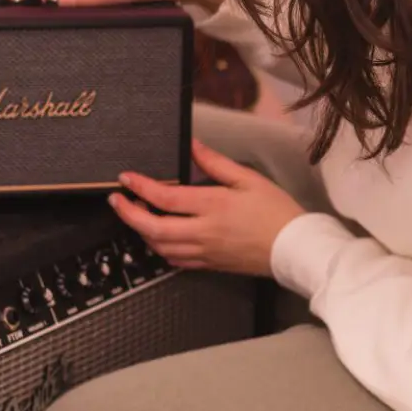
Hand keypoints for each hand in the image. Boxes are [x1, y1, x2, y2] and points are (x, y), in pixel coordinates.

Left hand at [109, 140, 306, 275]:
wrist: (294, 247)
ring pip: (160, 247)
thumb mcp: (248, 179)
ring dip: (142, 232)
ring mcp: (205, 251)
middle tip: (116, 201)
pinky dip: (160, 248)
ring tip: (137, 215)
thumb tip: (192, 146)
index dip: (140, 187)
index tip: (126, 178)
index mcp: (213, 206)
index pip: (165, 197)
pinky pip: (175, 260)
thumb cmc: (276, 211)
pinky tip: (160, 237)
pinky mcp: (210, 264)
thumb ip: (215, 163)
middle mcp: (204, 232)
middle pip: (153, 228)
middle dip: (129, 215)